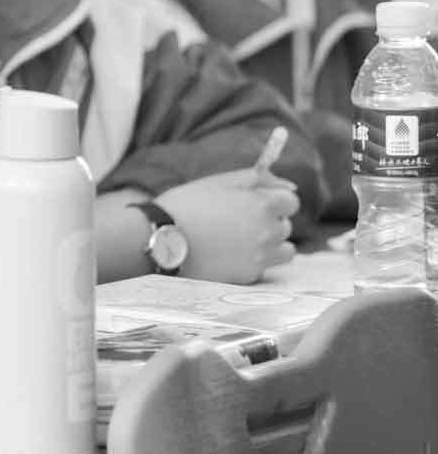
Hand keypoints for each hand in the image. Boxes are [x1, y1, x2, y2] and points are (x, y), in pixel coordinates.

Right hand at [157, 168, 298, 282]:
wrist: (162, 238)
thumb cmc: (187, 204)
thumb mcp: (220, 181)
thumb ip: (259, 178)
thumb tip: (290, 187)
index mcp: (262, 204)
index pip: (291, 202)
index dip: (274, 200)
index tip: (255, 202)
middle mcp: (268, 232)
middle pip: (285, 226)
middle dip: (268, 221)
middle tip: (238, 220)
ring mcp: (261, 256)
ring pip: (283, 249)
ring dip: (268, 243)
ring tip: (239, 239)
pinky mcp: (249, 275)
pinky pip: (263, 266)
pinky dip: (252, 260)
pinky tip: (228, 254)